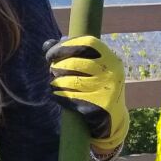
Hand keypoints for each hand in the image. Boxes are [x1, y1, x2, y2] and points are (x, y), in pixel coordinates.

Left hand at [43, 34, 129, 152]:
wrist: (113, 118)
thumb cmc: (96, 87)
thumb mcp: (91, 69)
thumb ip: (71, 55)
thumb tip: (47, 44)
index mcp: (111, 59)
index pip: (88, 43)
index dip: (65, 46)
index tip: (50, 54)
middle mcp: (112, 72)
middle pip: (75, 62)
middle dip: (57, 66)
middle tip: (51, 70)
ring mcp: (107, 89)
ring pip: (70, 81)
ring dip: (56, 82)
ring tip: (54, 83)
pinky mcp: (99, 106)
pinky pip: (70, 98)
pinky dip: (59, 96)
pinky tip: (56, 95)